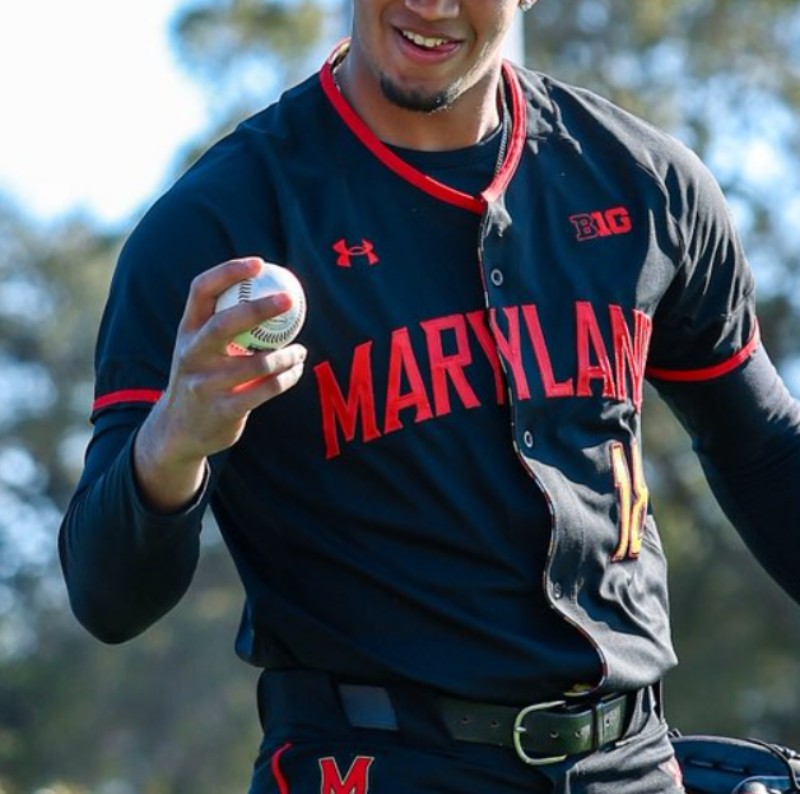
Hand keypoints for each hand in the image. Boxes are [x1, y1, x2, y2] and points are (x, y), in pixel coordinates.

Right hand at [133, 257, 306, 511]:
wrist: (178, 431)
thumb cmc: (202, 377)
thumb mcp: (201, 347)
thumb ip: (225, 322)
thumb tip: (273, 289)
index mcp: (187, 331)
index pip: (202, 290)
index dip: (228, 271)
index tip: (259, 263)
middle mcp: (191, 354)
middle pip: (225, 323)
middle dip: (259, 308)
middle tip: (290, 300)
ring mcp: (205, 384)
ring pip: (257, 363)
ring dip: (287, 355)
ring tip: (300, 350)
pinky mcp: (223, 410)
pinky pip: (266, 389)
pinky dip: (287, 377)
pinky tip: (297, 370)